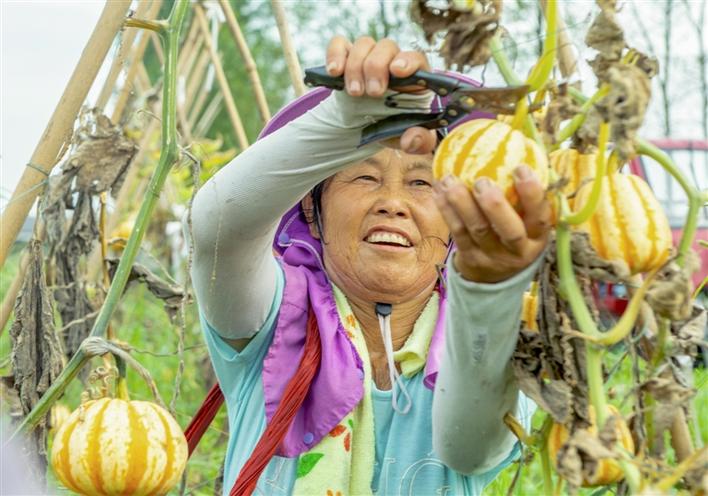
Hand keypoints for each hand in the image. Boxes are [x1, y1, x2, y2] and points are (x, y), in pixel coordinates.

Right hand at [325, 35, 436, 154]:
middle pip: (386, 47)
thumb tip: (411, 139)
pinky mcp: (347, 57)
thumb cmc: (395, 126)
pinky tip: (334, 72)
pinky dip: (335, 54)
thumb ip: (420, 140)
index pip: (416, 58)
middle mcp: (392, 60)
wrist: (368, 126)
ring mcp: (369, 56)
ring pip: (364, 44)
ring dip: (356, 67)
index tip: (397, 71)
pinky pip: (340, 44)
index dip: (407, 61)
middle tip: (372, 93)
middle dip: (376, 67)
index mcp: (415, 77)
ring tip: (354, 93)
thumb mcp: (410, 138)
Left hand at [432, 166, 551, 282]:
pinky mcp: (470, 258)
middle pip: (509, 231)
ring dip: (461, 203)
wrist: (494, 277)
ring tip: (449, 179)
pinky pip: (457, 232)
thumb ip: (525, 194)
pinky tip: (439, 190)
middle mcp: (518, 250)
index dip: (532, 194)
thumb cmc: (514, 234)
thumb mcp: (528, 221)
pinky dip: (447, 210)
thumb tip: (520, 145)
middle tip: (482, 181)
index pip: (541, 217)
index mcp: (538, 237)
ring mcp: (492, 257)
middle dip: (496, 205)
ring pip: (477, 230)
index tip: (521, 167)